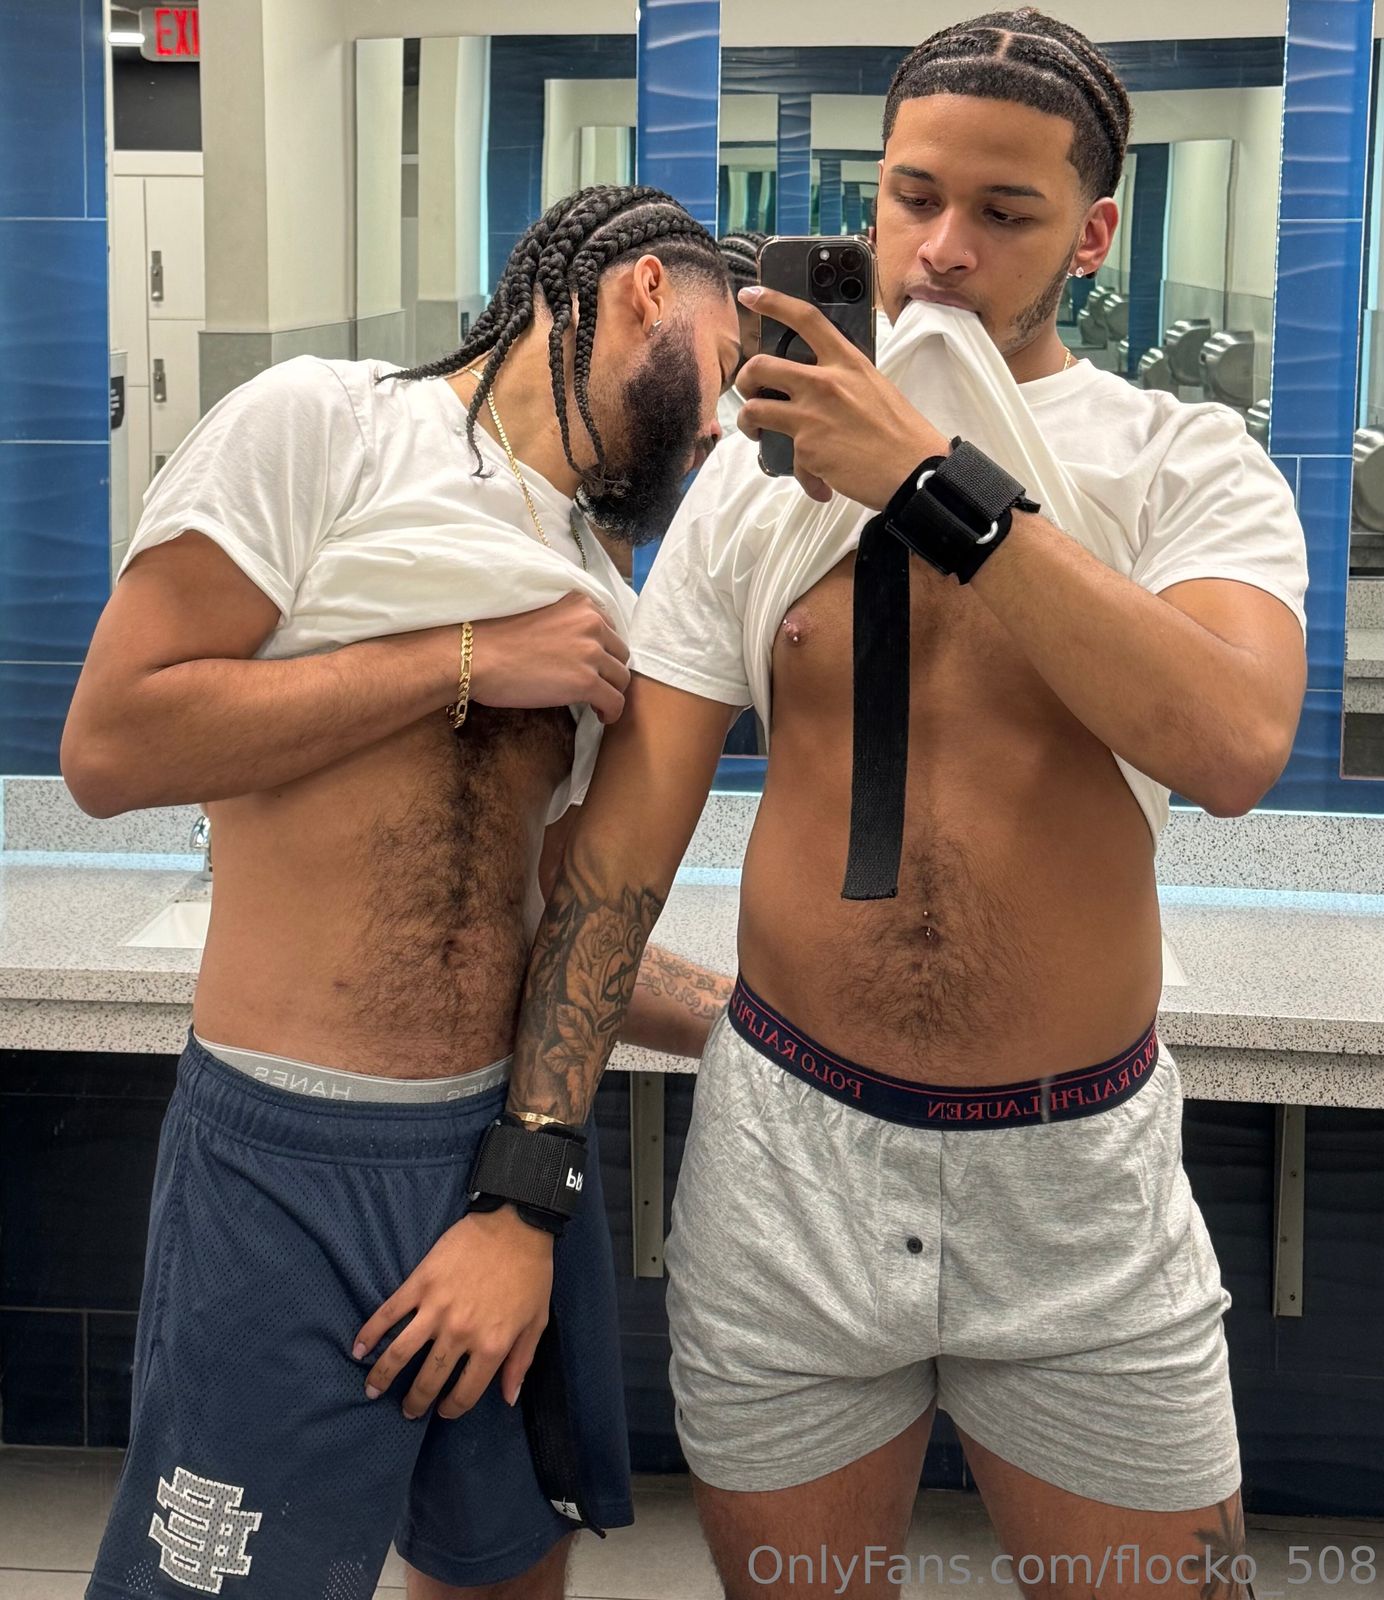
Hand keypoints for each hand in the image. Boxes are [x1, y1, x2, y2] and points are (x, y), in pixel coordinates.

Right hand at [353, 1207, 552, 1419]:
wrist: (515, 1226)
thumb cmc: (530, 1274)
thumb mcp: (536, 1322)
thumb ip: (521, 1363)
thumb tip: (508, 1399)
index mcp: (491, 1346)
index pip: (466, 1392)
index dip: (453, 1408)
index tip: (444, 1411)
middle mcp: (460, 1334)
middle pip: (429, 1379)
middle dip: (416, 1401)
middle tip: (408, 1410)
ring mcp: (436, 1308)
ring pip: (401, 1352)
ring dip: (383, 1376)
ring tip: (373, 1390)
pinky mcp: (420, 1283)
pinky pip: (389, 1313)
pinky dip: (370, 1332)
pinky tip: (359, 1349)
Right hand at [420, 595, 631, 725]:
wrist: (476, 655)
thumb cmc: (496, 638)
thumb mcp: (540, 613)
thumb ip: (567, 624)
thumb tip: (580, 650)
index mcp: (581, 603)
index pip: (610, 630)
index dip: (604, 651)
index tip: (594, 665)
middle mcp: (592, 623)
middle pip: (620, 654)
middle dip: (609, 671)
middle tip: (595, 685)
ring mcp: (591, 652)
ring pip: (621, 679)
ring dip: (611, 692)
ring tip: (597, 703)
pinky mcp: (586, 681)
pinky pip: (615, 701)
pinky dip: (612, 712)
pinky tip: (601, 716)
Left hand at [735, 285, 950, 509]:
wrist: (913, 470)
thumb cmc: (902, 432)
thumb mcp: (875, 387)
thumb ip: (843, 381)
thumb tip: (820, 392)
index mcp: (846, 361)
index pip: (805, 319)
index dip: (773, 302)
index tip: (749, 296)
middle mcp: (823, 382)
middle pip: (761, 366)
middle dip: (745, 378)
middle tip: (750, 391)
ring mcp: (810, 415)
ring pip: (754, 410)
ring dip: (748, 422)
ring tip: (757, 432)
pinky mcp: (806, 449)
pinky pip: (789, 461)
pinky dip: (805, 476)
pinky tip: (820, 485)